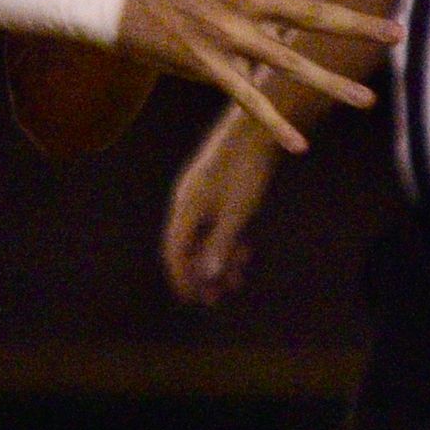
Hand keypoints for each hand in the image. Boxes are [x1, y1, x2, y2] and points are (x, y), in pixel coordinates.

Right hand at [111, 0, 406, 153]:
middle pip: (313, 13)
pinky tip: (299, 144)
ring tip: (367, 99)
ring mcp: (229, 33)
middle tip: (398, 33)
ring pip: (288, 61)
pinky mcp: (209, 64)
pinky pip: (247, 97)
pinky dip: (273, 122)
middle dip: (358, 24)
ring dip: (330, 82)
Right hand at [162, 113, 281, 306]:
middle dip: (201, 273)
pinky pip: (212, 222)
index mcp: (185, 208)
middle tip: (218, 297)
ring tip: (238, 277)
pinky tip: (243, 249)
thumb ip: (219, 245)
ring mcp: (200, 194)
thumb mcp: (236, 213)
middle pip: (187, 246)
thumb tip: (204, 277)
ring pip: (203, 235)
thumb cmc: (245, 171)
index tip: (192, 300)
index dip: (181, 278)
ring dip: (217, 258)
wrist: (255, 129)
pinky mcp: (214, 188)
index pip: (174, 251)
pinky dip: (225, 240)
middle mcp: (186, 202)